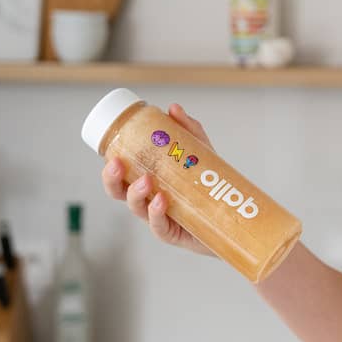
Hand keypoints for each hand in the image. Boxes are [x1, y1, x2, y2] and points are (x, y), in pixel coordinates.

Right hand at [100, 102, 219, 258]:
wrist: (232, 216)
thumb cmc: (208, 185)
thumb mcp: (201, 153)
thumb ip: (189, 131)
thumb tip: (173, 108)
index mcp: (148, 182)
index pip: (120, 175)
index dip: (110, 167)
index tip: (111, 153)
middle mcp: (148, 200)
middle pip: (119, 193)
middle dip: (111, 180)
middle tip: (116, 165)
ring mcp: (159, 218)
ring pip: (137, 208)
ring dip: (136, 193)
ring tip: (146, 180)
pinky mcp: (173, 233)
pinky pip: (159, 226)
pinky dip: (157, 213)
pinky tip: (161, 200)